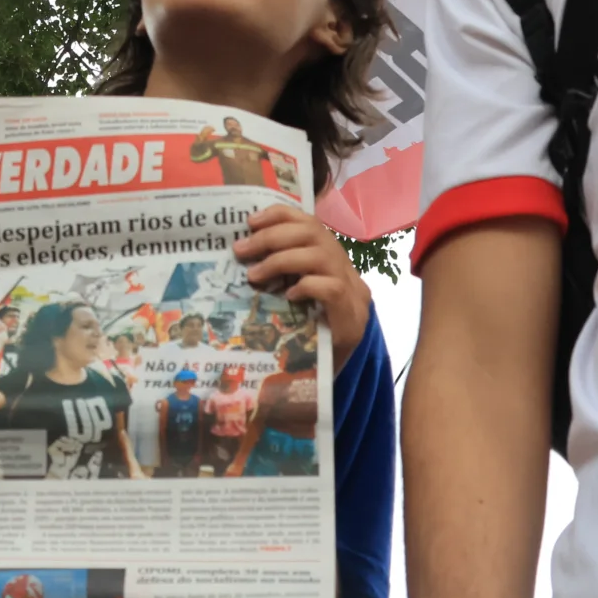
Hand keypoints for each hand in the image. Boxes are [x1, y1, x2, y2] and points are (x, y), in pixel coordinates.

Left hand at [232, 203, 371, 367]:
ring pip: (321, 256)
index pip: (311, 222)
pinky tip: (288, 295)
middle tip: (241, 250)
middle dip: (272, 237)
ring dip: (281, 260)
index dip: (280, 215)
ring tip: (254, 275)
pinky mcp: (353, 319)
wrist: (324, 383)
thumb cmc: (302, 337)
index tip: (250, 221)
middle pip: (314, 233)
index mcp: (334, 261)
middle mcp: (349, 273)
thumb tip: (243, 248)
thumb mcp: (291, 296)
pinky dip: (306, 285)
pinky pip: (331, 288)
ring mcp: (355, 296)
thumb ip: (281, 271)